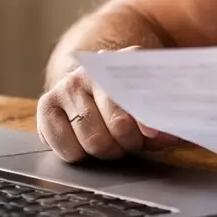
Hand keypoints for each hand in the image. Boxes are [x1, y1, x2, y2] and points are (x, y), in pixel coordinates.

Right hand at [36, 47, 183, 162]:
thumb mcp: (150, 100)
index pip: (136, 94)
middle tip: (131, 143)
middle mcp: (91, 70)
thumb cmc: (129, 98)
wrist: (93, 82)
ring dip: (107, 152)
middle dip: (129, 143)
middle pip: (117, 126)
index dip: (146, 119)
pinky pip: (66, 148)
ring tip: (112, 144)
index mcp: (123, 61)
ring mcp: (66, 86)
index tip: (152, 134)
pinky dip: (80, 155)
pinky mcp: (46, 106)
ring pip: (93, 141)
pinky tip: (86, 146)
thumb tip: (169, 133)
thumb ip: (165, 115)